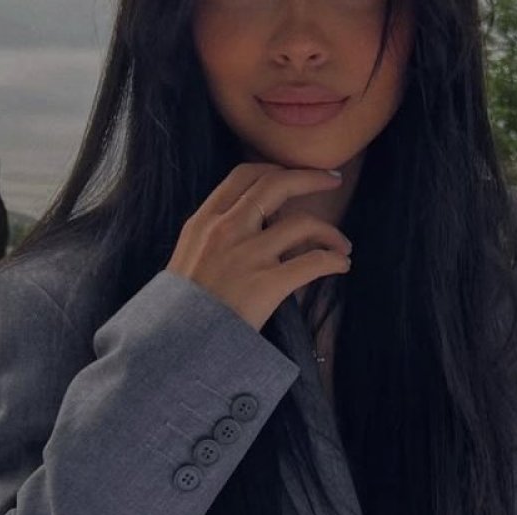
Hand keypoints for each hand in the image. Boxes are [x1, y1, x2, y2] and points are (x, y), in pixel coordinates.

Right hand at [165, 163, 351, 329]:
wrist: (175, 342)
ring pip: (303, 223)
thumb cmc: (182, 307)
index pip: (244, 175)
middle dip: (310, 178)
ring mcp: (248, 256)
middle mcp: (227, 230)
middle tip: (333, 179)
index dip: (276, 169)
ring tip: (341, 245)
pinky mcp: (267, 284)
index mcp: (204, 221)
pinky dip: (334, 260)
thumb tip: (247, 223)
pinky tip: (341, 265)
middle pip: (277, 184)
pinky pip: (314, 262)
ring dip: (330, 231)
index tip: (294, 174)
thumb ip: (213, 235)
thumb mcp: (186, 256)